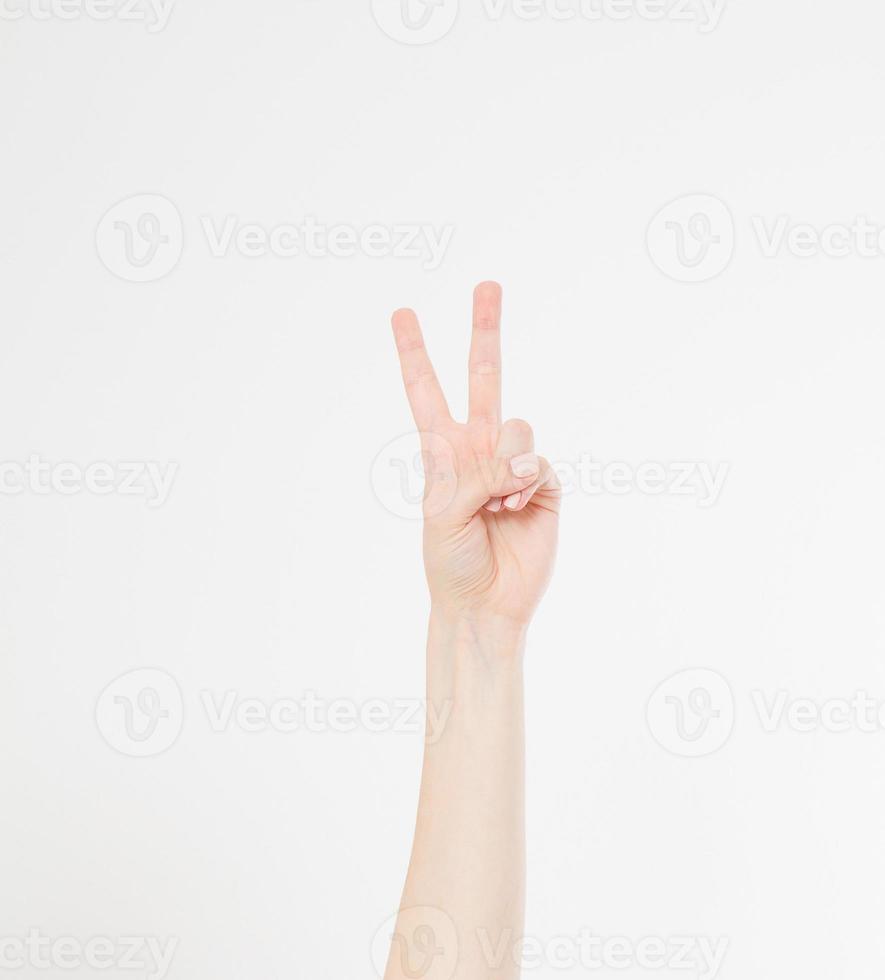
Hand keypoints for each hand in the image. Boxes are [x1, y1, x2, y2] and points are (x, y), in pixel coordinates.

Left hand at [391, 282, 559, 627]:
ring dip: (506, 460)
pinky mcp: (544, 485)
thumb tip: (516, 458)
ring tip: (498, 498)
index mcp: (443, 451)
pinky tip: (516, 505)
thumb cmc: (450, 561)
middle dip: (485, 330)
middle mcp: (479, 449)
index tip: (402, 313)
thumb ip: (473, 473)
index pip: (426, 391)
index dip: (414, 353)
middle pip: (484, 377)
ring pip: (518, 424)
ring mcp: (513, 464)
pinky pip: (539, 462)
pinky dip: (526, 480)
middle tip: (487, 284)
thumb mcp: (441, 512)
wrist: (486, 603)